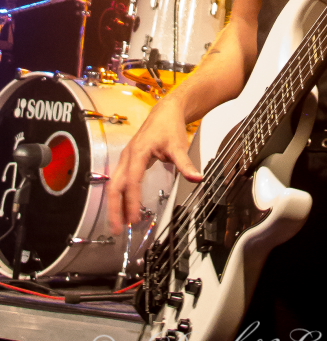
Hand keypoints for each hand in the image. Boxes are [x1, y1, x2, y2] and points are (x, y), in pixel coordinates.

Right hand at [108, 96, 202, 233]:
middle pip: (115, 186)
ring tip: (120, 224)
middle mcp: (127, 156)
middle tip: (119, 228)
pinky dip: (119, 196)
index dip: (132, 200)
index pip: (132, 181)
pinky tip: (124, 208)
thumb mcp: (179, 145)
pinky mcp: (128, 161)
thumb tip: (196, 178)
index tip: (135, 217)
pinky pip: (119, 181)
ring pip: (114, 185)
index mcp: (138, 153)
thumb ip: (186, 164)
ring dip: (115, 205)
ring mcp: (126, 159)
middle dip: (115, 208)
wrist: (165, 111)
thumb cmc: (169, 126)